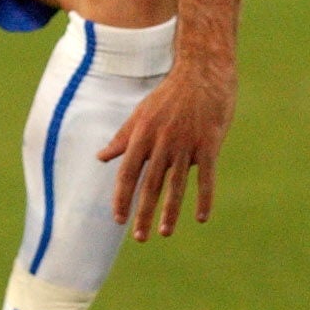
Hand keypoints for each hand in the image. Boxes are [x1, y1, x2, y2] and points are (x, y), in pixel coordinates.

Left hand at [97, 57, 236, 241]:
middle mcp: (161, 141)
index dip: (122, 197)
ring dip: (169, 211)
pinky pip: (206, 177)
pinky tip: (200, 218)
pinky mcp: (209, 143)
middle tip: (139, 238)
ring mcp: (186, 143)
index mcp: (142, 134)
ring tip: (163, 233)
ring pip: (175, 184)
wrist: (202, 72)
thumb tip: (101, 158)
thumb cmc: (170, 95)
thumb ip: (122, 138)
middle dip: (142, 212)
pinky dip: (204, 198)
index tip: (118, 219)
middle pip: (150, 183)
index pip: (128, 172)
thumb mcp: (141, 114)